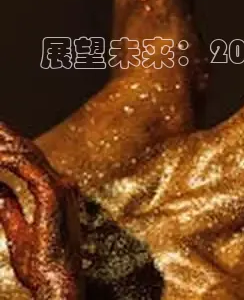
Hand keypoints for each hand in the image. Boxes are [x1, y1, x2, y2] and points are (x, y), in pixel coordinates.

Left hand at [0, 124, 81, 299]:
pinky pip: (25, 167)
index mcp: (57, 192)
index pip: (30, 159)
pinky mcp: (52, 195)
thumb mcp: (18, 232)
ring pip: (26, 155)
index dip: (9, 144)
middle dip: (5, 135)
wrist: (58, 282)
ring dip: (2, 144)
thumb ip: (9, 206)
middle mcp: (62, 184)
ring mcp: (60, 188)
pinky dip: (6, 158)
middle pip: (29, 150)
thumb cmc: (41, 265)